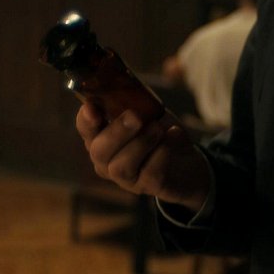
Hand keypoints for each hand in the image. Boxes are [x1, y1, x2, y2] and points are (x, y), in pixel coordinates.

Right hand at [76, 103, 210, 212]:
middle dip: (116, 132)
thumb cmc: (162, 134)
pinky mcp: (149, 186)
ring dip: (141, 143)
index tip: (91, 106)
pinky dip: (163, 152)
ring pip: (121, 166)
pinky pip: (150, 172)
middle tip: (135, 117)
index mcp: (102, 137)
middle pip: (99, 151)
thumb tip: (130, 87)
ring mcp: (127, 178)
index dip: (85, 119)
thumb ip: (136, 102)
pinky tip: (174, 135)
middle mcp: (108, 161)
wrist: (188, 163)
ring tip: (158, 128)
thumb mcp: (150, 113)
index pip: (85, 129)